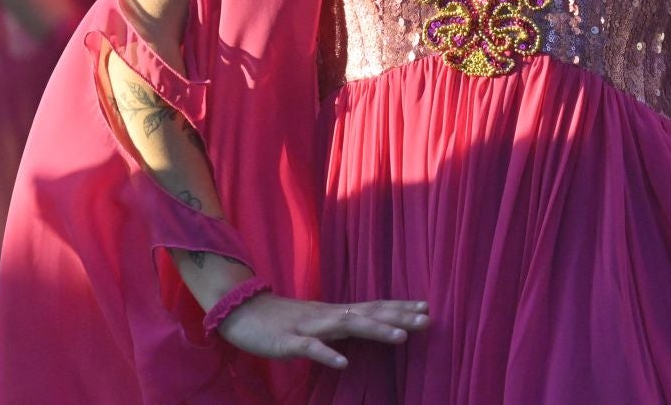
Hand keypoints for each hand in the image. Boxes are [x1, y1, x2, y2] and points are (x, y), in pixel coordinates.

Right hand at [218, 294, 430, 368]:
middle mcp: (328, 316)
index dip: (400, 308)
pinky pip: (311, 348)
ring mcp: (310, 327)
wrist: (241, 312)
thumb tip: (368, 326)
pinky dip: (328, 354)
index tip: (427, 308)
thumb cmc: (282, 320)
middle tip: (428, 319)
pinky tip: (344, 363)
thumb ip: (341, 324)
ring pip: (347, 327)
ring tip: (401, 337)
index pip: (373, 308)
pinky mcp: (289, 341)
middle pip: (368, 314)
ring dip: (375, 330)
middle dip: (399, 317)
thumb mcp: (317, 321)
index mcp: (335, 313)